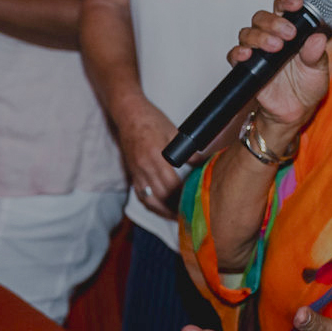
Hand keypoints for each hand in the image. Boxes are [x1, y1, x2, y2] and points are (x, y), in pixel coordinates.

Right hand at [114, 100, 183, 219]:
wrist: (128, 114)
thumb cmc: (151, 120)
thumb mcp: (174, 132)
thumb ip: (188, 151)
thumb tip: (203, 163)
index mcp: (155, 156)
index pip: (171, 185)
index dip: (183, 196)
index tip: (193, 201)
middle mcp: (144, 167)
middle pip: (161, 196)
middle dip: (175, 207)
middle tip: (189, 213)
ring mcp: (137, 171)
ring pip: (150, 200)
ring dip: (163, 211)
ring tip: (176, 216)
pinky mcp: (132, 173)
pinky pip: (141, 195)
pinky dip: (152, 204)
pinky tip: (161, 208)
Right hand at [228, 0, 331, 136]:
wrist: (295, 111)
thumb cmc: (307, 86)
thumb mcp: (318, 70)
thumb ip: (316, 55)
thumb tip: (318, 38)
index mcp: (291, 31)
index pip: (284, 8)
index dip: (288, 1)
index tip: (297, 4)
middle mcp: (271, 36)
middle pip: (262, 17)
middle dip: (274, 22)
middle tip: (288, 33)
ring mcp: (257, 51)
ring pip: (248, 32)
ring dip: (260, 36)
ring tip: (275, 47)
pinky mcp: (246, 67)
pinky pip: (235, 54)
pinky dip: (239, 52)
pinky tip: (248, 55)